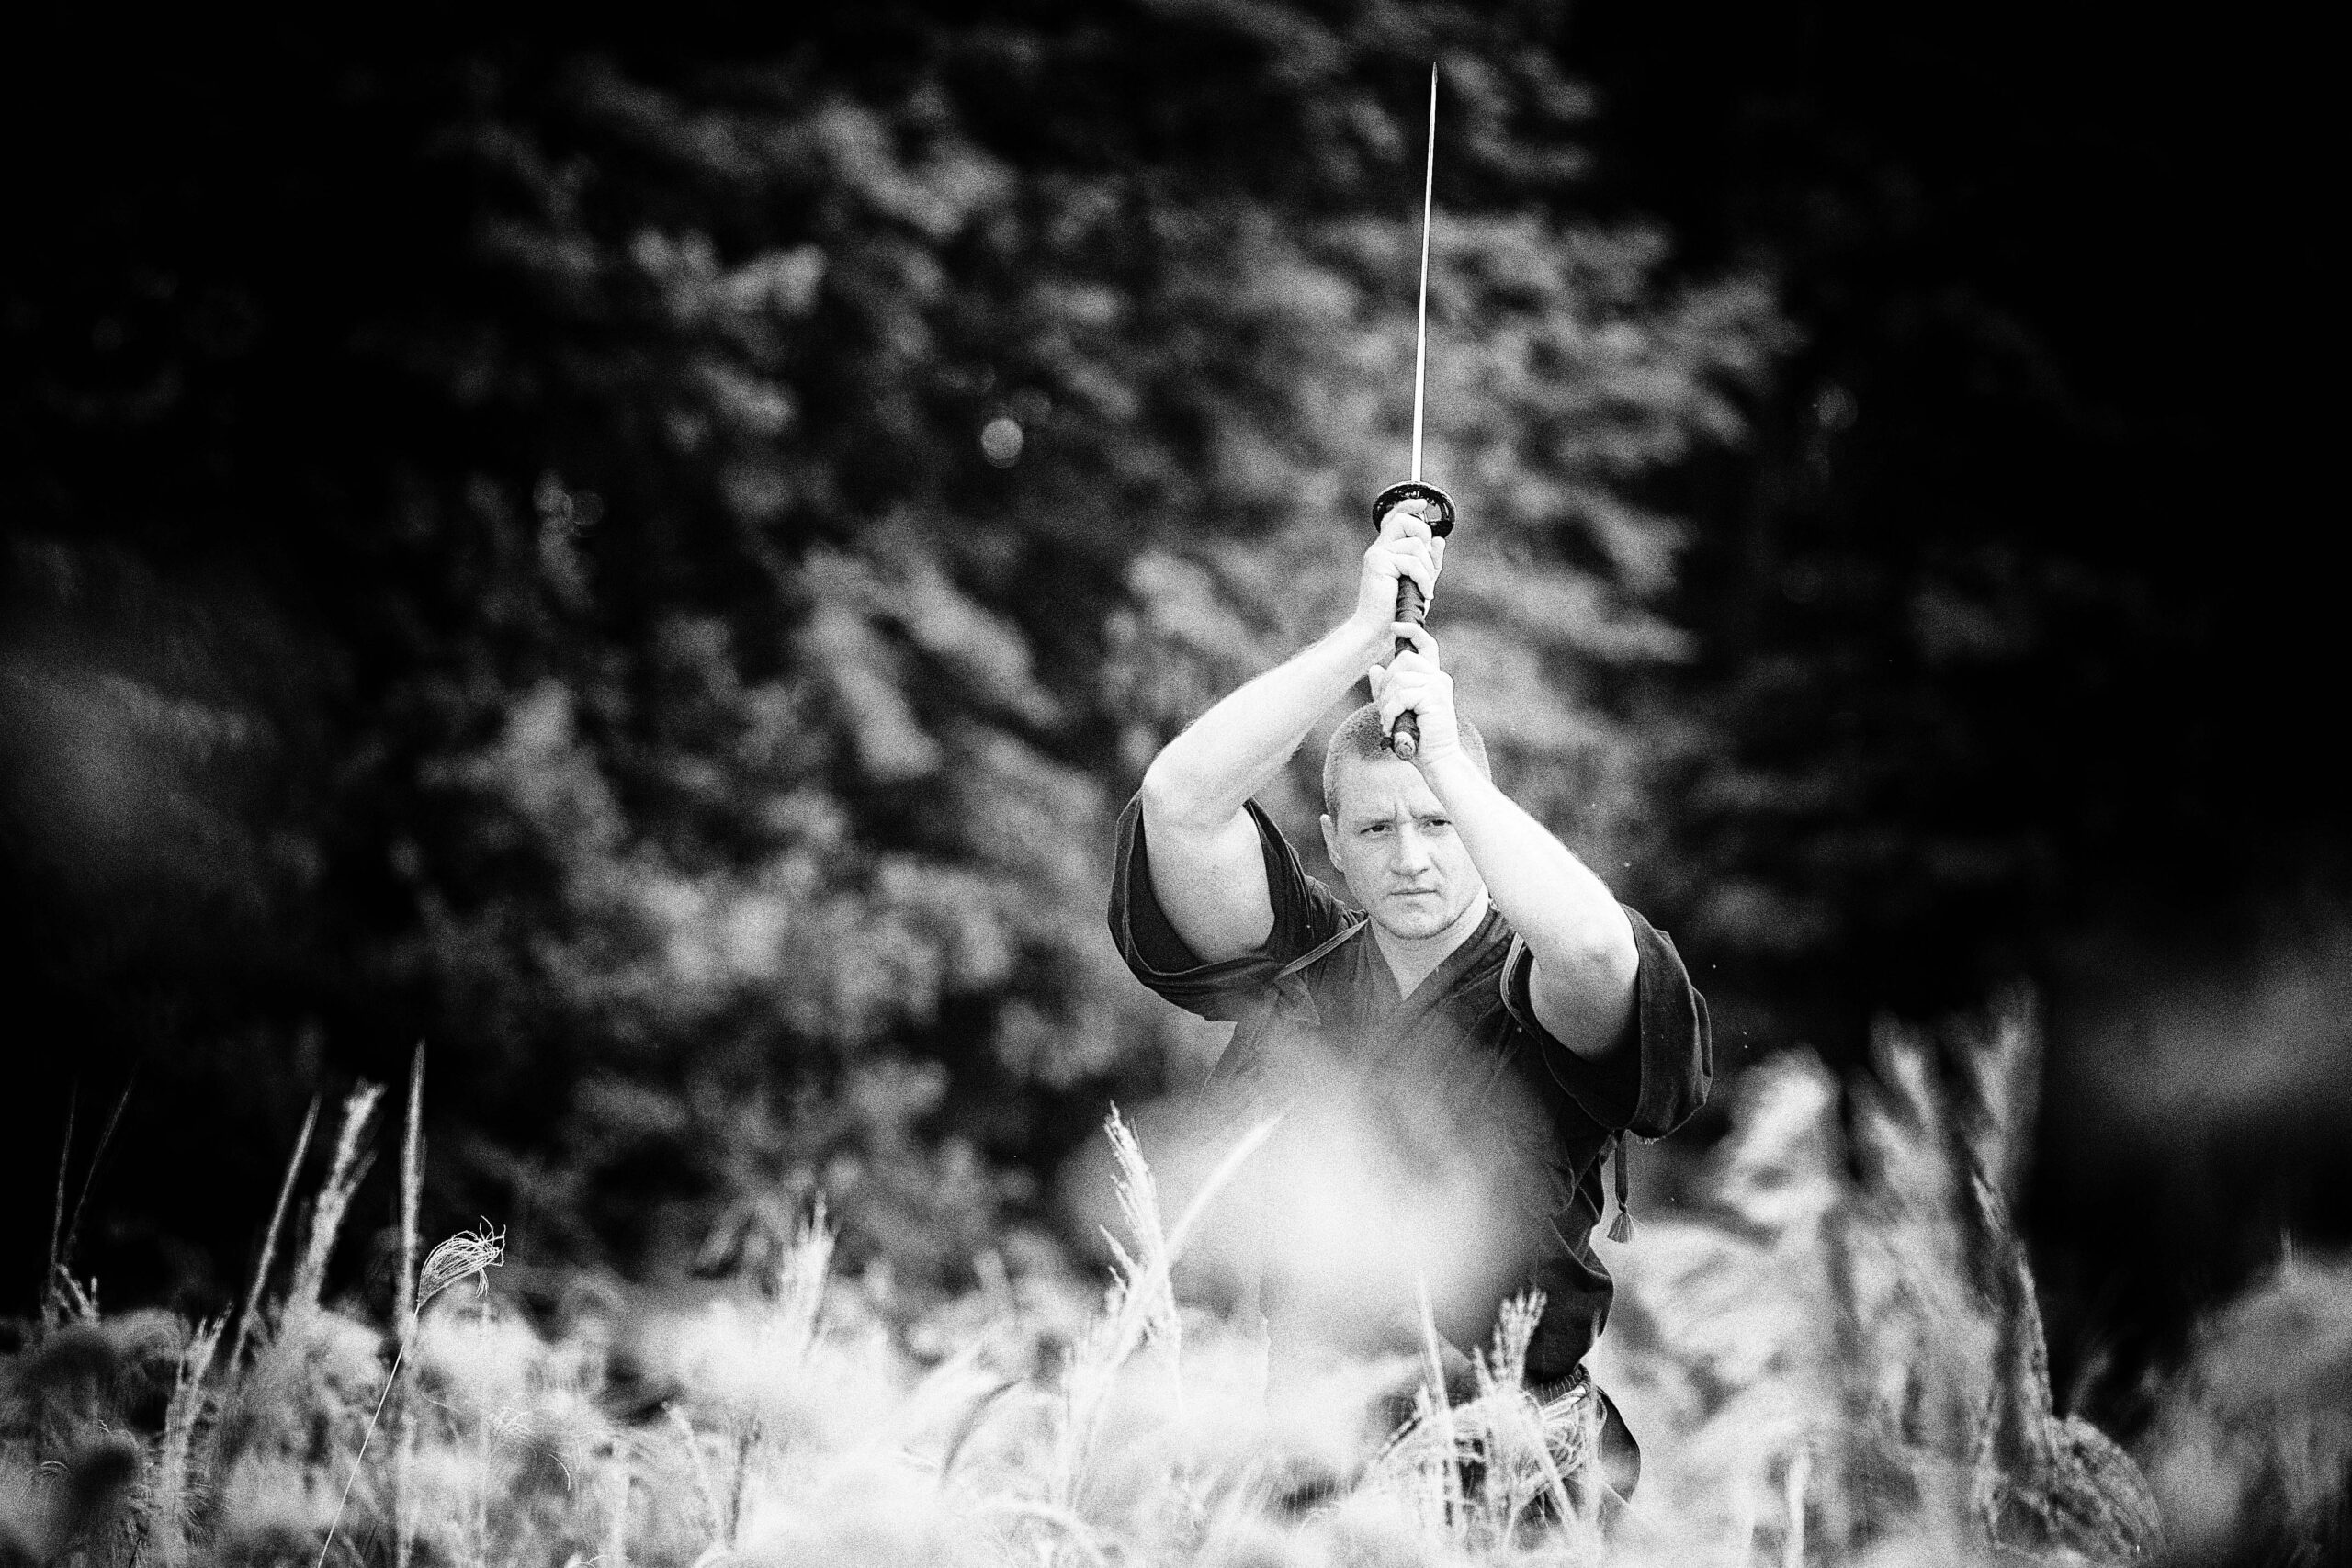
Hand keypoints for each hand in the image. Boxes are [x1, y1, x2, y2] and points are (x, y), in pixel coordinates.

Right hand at [1352, 501, 1445, 636]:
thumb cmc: (1397, 610)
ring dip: (1426, 567)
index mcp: (1386, 550)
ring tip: (1424, 587)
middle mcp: (1380, 548)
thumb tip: (1439, 540)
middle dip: (1423, 536)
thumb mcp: (1420, 582)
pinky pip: (1412, 561)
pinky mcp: (1379, 563)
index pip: (1395, 518)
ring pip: (1414, 544)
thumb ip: (1430, 562)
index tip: (1422, 502)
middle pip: (1405, 520)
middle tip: (1426, 563)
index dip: (1408, 507)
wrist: (1377, 629)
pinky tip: (1424, 592)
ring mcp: (1378, 555)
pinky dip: (1423, 578)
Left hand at [1366, 624, 1461, 762]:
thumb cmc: (1417, 738)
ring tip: (1390, 721)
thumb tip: (1374, 668)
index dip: (1412, 631)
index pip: (1426, 644)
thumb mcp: (1396, 710)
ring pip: (1399, 679)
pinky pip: (1402, 695)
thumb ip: (1386, 690)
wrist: (1436, 760)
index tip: (1395, 627)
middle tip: (1386, 709)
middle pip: (1403, 660)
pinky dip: (1391, 712)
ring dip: (1387, 703)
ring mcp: (1438, 686)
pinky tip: (1392, 726)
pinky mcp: (1435, 697)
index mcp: (1433, 678)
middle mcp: (1438, 678)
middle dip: (1387, 684)